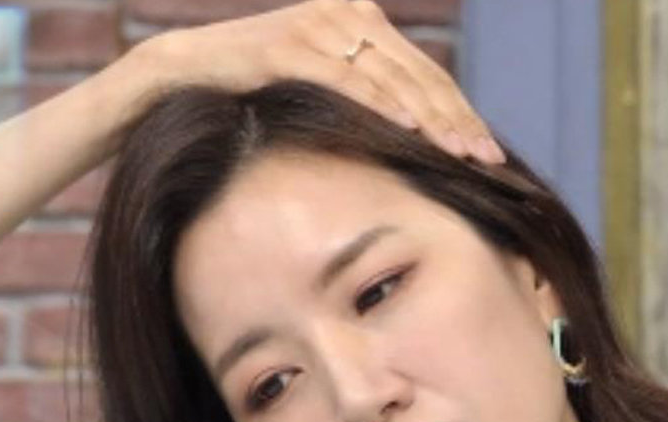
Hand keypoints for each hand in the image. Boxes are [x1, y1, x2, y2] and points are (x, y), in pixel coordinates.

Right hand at [129, 0, 501, 162]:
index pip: (423, 70)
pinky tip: (411, 128)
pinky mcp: (290, 45)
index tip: (486, 151)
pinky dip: (383, 104)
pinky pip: (348, 80)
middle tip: (487, 160)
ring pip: (391, 78)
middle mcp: (346, 11)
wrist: (179, 71)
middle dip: (456, 120)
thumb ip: (357, 90)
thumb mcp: (312, 82)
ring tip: (460, 152)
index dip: (459, 110)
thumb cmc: (246, 87)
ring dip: (431, 118)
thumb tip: (404, 135)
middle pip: (417, 74)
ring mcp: (319, 24)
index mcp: (358, 17)